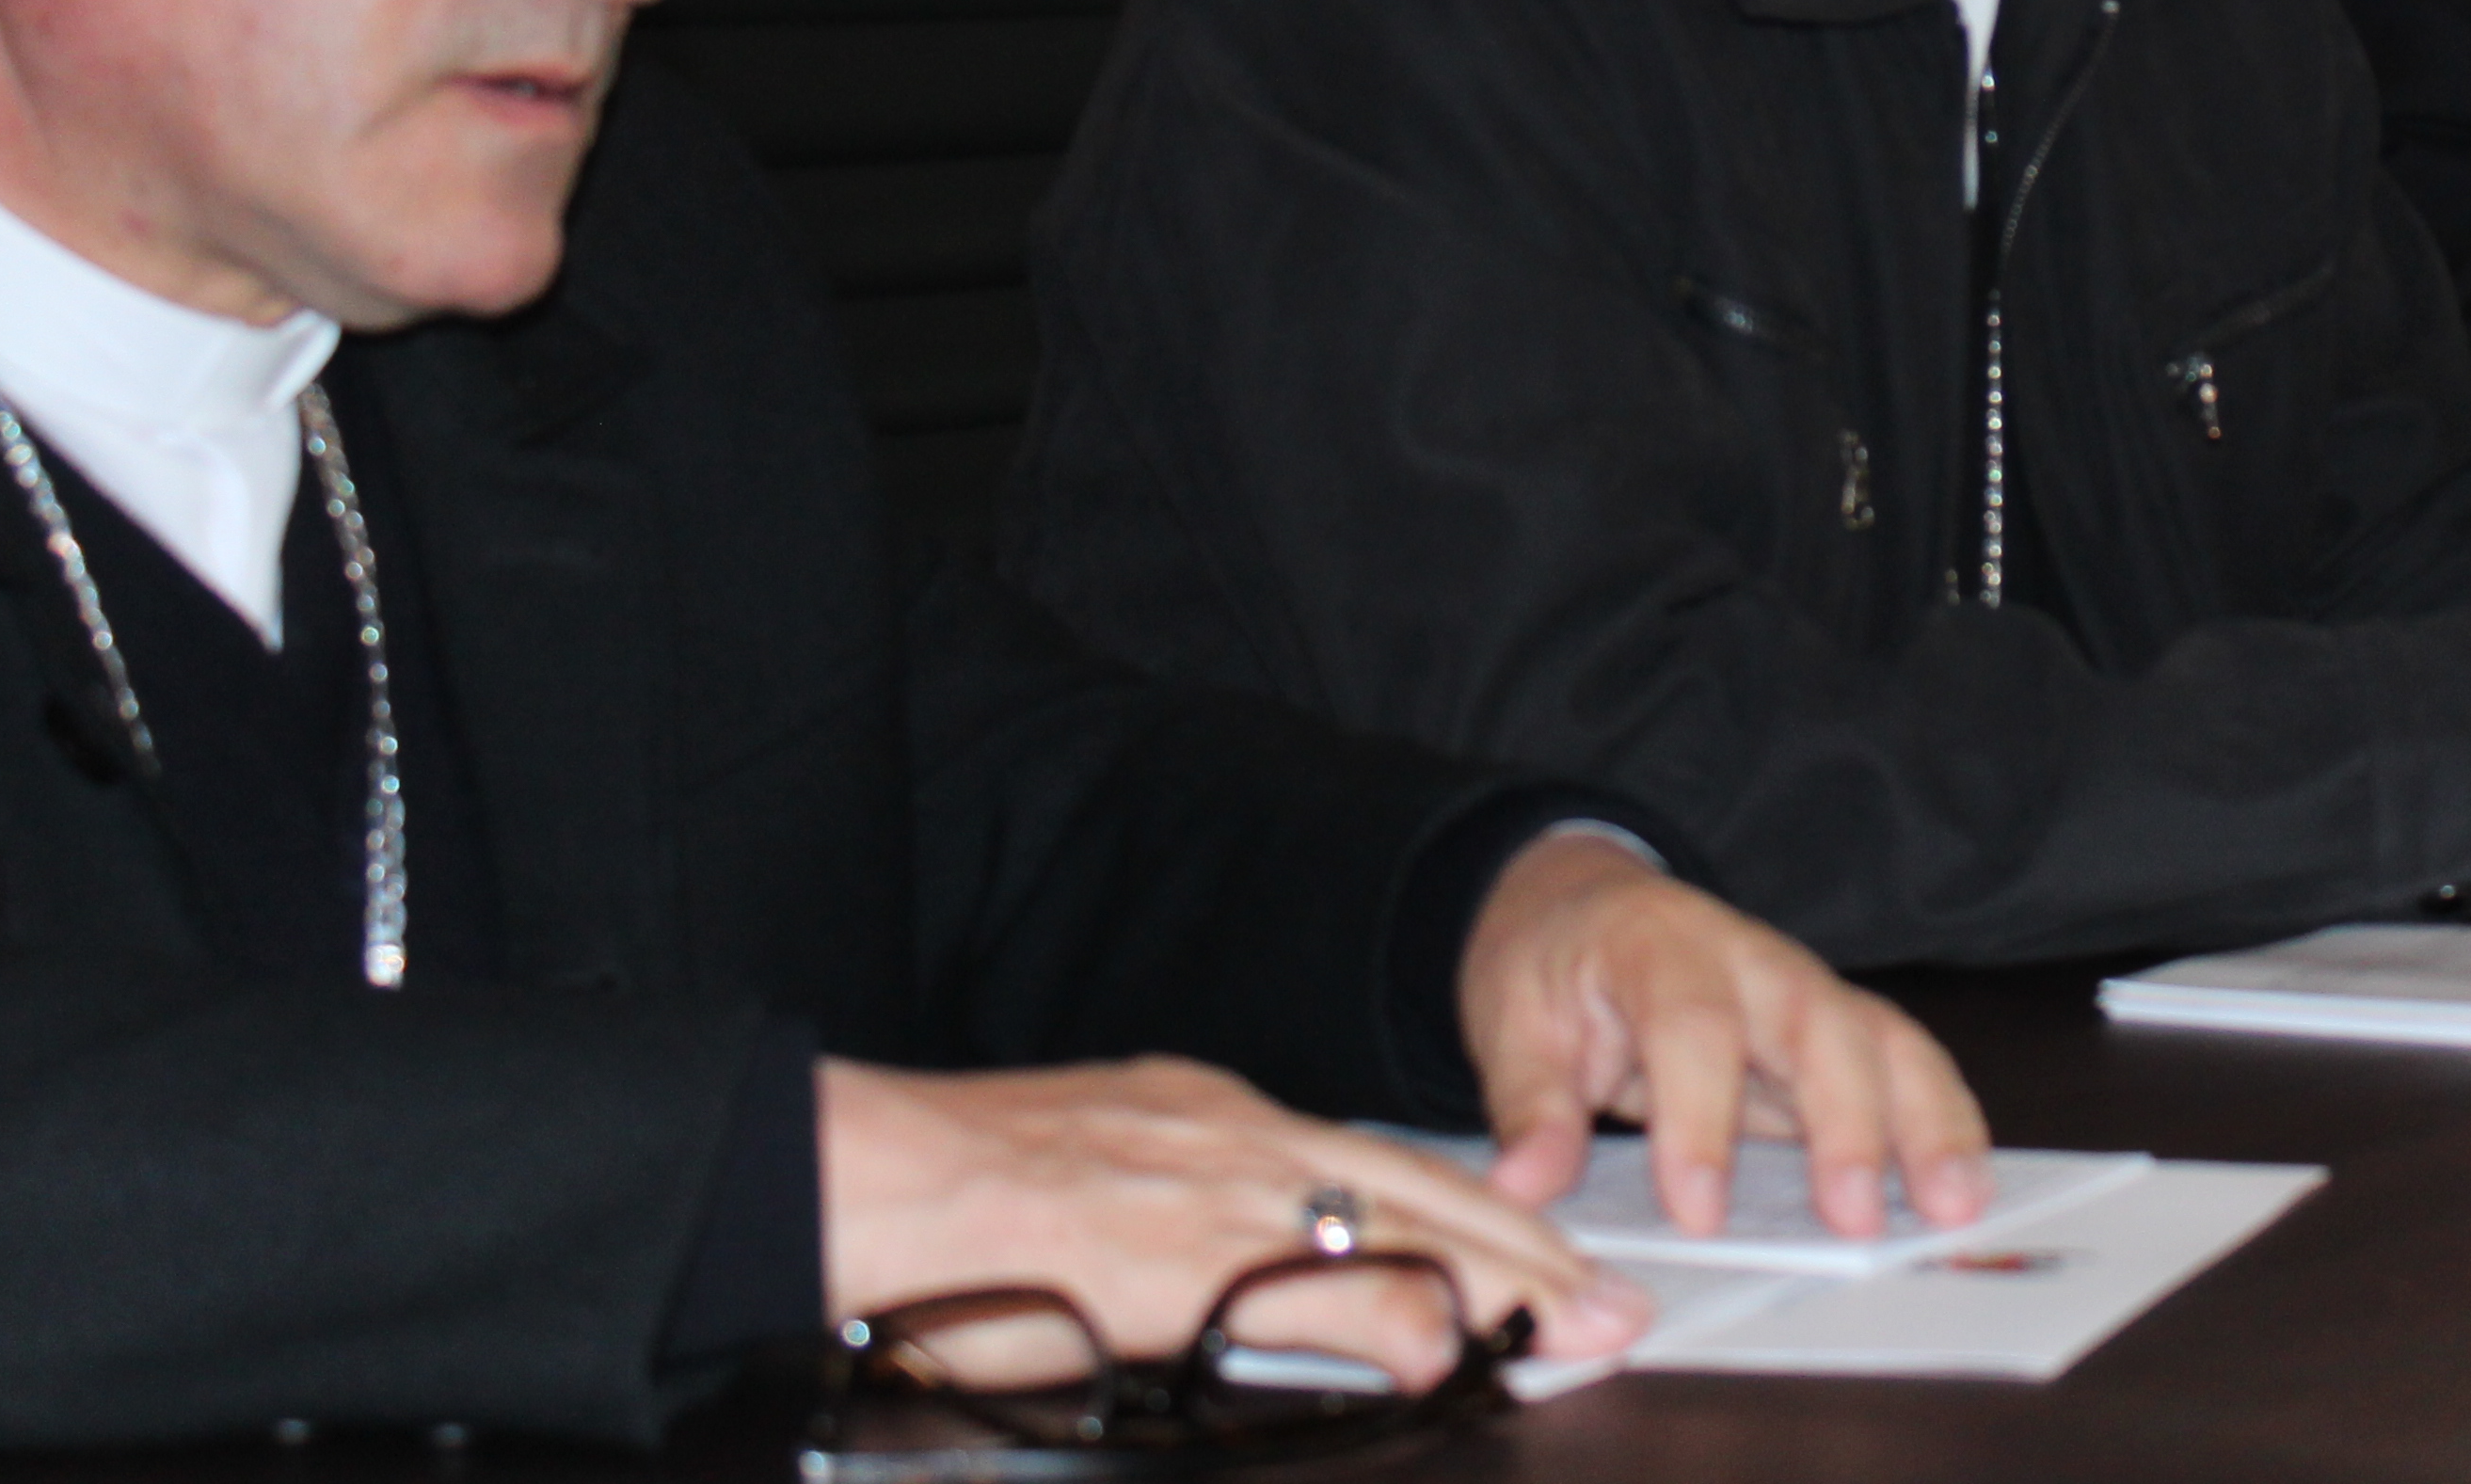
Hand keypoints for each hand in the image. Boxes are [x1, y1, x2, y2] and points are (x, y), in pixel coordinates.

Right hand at [816, 1055, 1641, 1389]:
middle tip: (1612, 1298)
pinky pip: (1319, 1282)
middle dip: (1528, 1244)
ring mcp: (1213, 1191)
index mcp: (1204, 1117)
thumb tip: (1224, 1299)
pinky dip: (1398, 1318)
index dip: (1464, 1215)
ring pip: (1395, 1226)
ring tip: (1579, 1327)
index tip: (1533, 1255)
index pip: (1370, 1166)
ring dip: (1501, 1281)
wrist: (858, 1176)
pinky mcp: (1183, 1257)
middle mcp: (1229, 1137)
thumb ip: (1175, 1235)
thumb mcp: (1090, 1188)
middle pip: (1417, 1188)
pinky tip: (1450, 1352)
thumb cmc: (945, 1209)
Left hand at [1460, 828, 1988, 1243]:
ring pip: (1884, 1038)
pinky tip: (1962, 1183)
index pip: (1693, 1024)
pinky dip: (1941, 1119)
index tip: (1698, 1210)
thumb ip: (1530, 1106)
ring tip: (1953, 1204)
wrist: (1584, 908)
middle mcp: (1751, 960)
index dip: (1700, 1116)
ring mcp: (1805, 990)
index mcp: (1660, 947)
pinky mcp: (1835, 1030)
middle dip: (1845, 1121)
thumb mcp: (1513, 1023)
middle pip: (1817, 1022)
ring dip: (1926, 1120)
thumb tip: (1522, 1190)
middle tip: (1852, 1218)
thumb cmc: (1555, 967)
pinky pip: (1902, 1064)